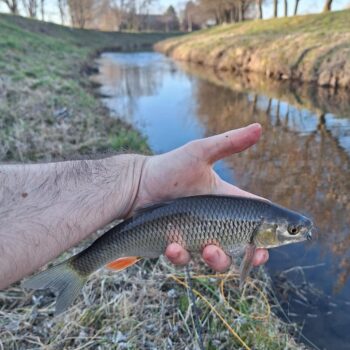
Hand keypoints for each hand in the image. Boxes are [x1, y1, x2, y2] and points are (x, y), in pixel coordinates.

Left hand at [135, 123, 268, 270]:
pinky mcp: (177, 245)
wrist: (136, 185)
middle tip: (254, 257)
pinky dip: (180, 255)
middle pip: (241, 245)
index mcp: (225, 201)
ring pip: (216, 258)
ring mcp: (196, 235)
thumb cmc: (168, 167)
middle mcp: (213, 221)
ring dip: (218, 259)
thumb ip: (229, 143)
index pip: (253, 218)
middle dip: (251, 256)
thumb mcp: (199, 152)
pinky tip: (172, 245)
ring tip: (208, 249)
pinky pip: (184, 258)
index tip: (273, 242)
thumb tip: (260, 126)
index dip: (267, 232)